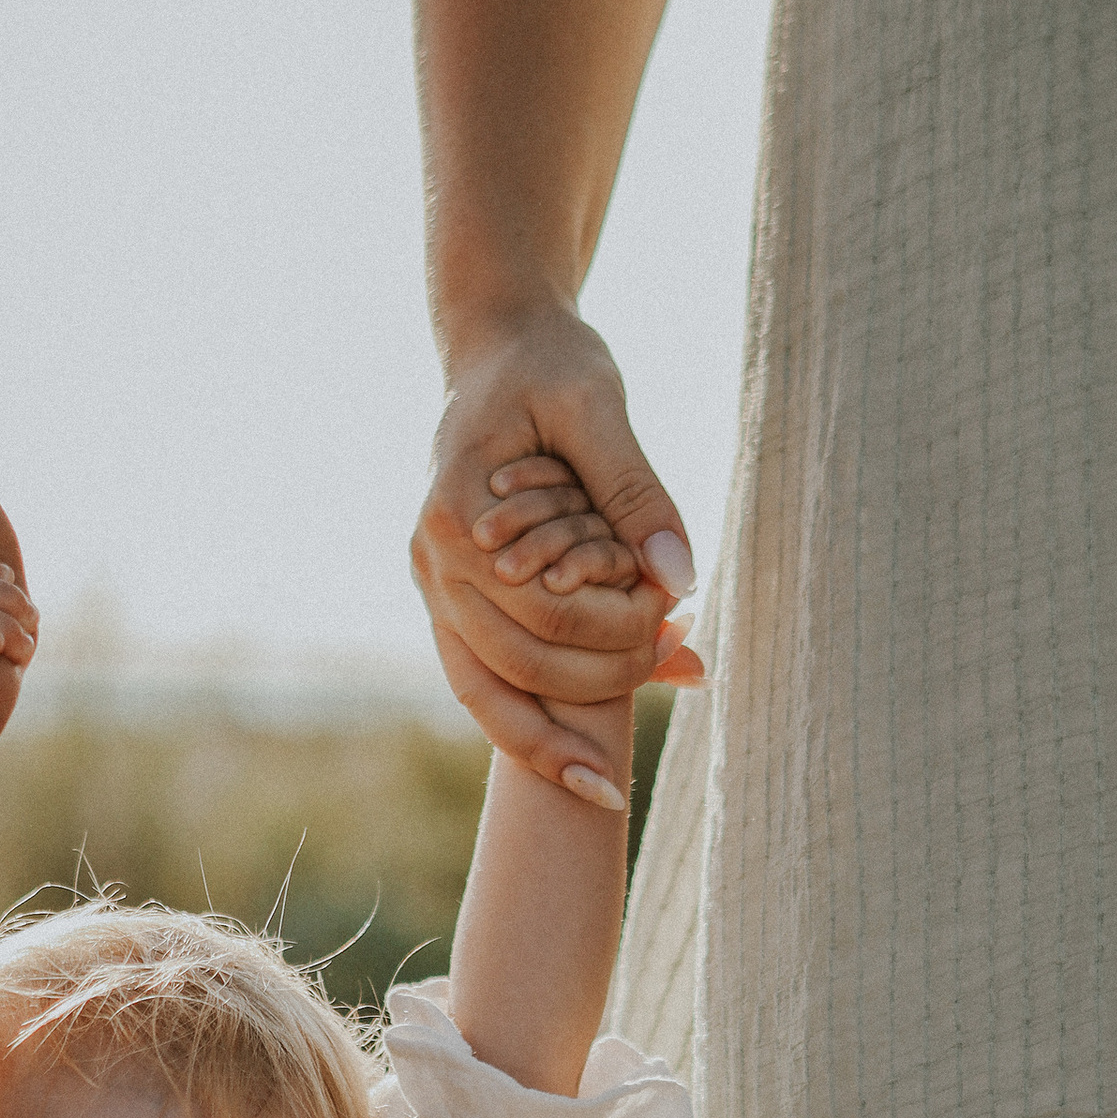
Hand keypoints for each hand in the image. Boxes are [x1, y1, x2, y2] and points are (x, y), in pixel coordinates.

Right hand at [413, 313, 700, 789]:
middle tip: (680, 674)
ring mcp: (434, 584)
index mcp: (457, 514)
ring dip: (553, 733)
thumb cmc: (549, 365)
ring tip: (613, 771)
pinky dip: (533, 716)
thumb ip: (635, 491)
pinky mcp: (450, 596)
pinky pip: (483, 678)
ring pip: (485, 691)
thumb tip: (679, 577)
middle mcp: (433, 560)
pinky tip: (586, 748)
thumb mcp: (599, 406)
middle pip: (517, 660)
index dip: (619, 631)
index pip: (546, 608)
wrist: (497, 346)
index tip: (684, 634)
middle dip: (599, 686)